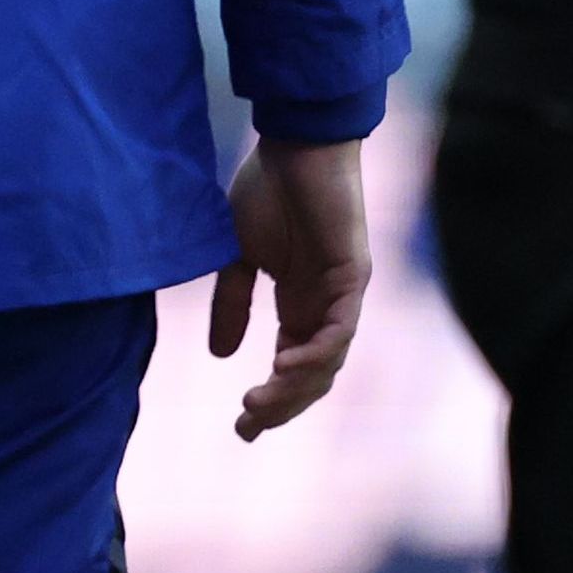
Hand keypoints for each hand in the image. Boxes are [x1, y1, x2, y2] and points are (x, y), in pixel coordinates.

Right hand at [213, 136, 370, 440]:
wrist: (294, 141)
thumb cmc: (268, 189)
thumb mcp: (237, 256)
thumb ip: (233, 303)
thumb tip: (220, 355)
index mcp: (299, 303)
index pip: (291, 366)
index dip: (272, 400)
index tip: (241, 430)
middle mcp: (323, 305)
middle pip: (313, 375)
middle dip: (282, 407)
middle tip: (248, 426)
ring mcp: (342, 292)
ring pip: (327, 360)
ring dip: (294, 388)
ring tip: (256, 404)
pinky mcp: (352, 274)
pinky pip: (341, 327)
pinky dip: (316, 352)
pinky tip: (283, 366)